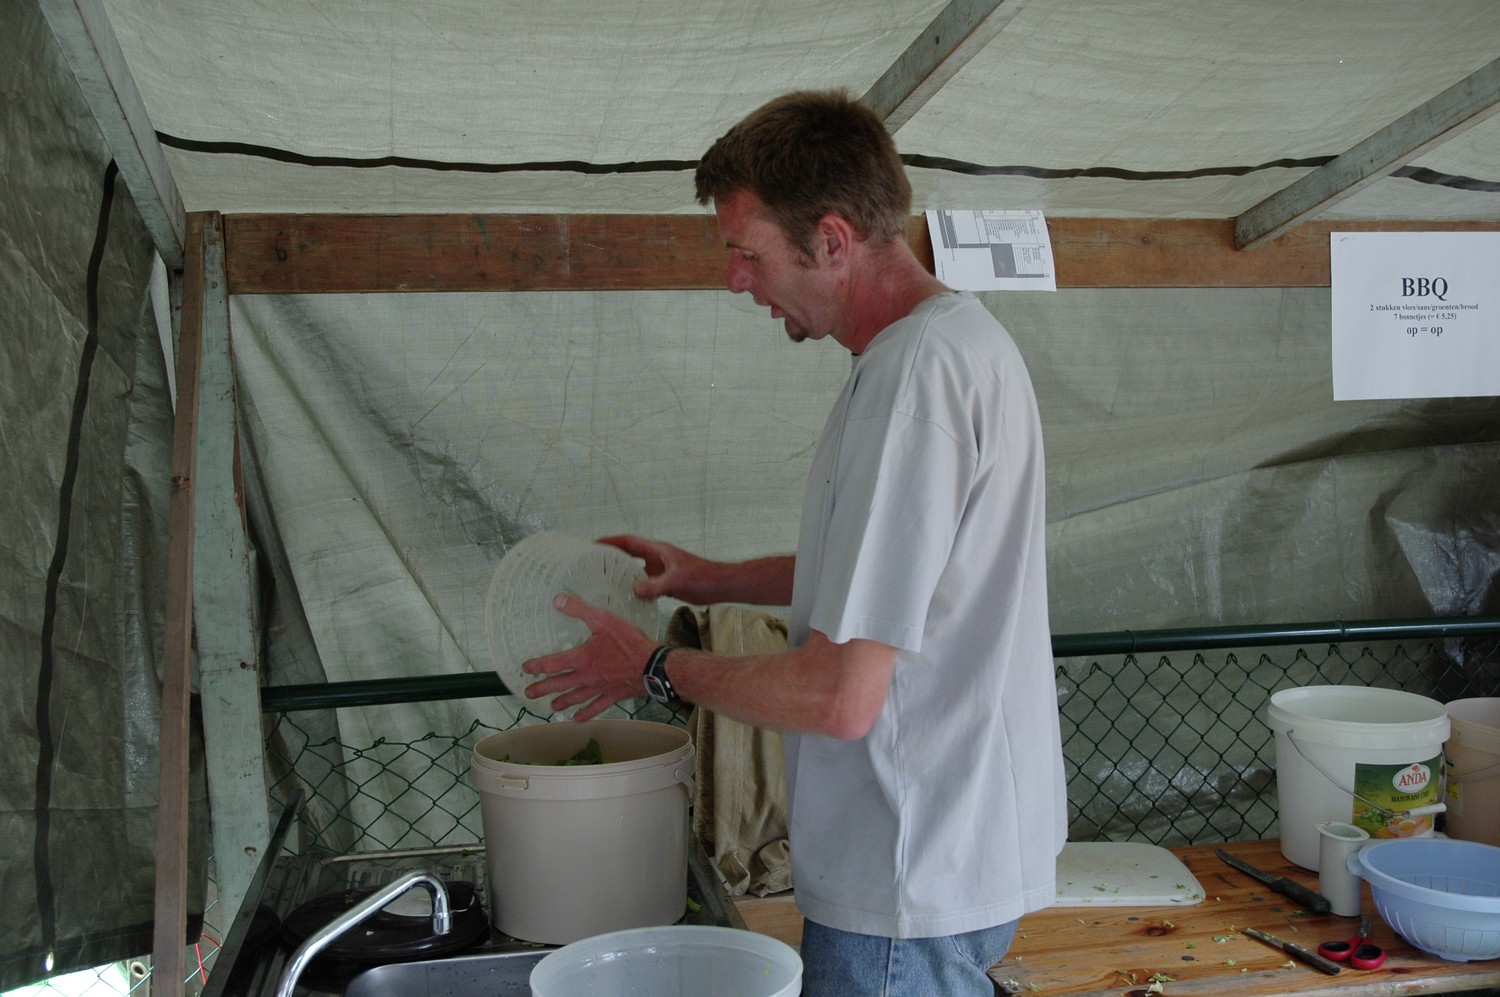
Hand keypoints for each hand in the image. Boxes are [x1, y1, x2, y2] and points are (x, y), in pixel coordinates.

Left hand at [521, 593, 655, 720]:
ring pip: (575, 697)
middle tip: (529, 693)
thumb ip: (580, 609)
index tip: (527, 668)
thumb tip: (558, 600)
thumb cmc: (628, 642)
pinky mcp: (612, 696)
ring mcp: (598, 688)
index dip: (537, 665)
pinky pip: (595, 708)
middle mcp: (586, 676)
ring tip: (551, 706)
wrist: (651, 665)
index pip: (553, 663)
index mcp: (582, 658)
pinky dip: (585, 714)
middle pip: (559, 684)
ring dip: (561, 702)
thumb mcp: (603, 619)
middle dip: (542, 688)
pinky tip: (577, 719)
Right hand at [597, 534, 710, 601]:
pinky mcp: (666, 583)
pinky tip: (627, 598)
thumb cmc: (704, 577)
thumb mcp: (677, 580)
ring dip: (622, 575)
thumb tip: (635, 590)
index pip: (629, 542)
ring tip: (603, 581)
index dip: (611, 541)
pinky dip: (635, 589)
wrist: (720, 585)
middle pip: (629, 555)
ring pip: (636, 571)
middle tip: (592, 563)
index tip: (593, 544)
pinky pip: (645, 584)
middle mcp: (657, 558)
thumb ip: (656, 585)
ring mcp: (661, 571)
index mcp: (658, 551)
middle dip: (611, 557)